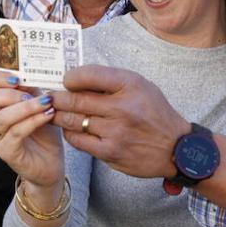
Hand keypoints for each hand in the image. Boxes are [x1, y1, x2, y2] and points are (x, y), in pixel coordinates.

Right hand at [0, 71, 63, 188]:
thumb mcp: (38, 105)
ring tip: (46, 102)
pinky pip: (16, 132)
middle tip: (29, 94)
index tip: (18, 79)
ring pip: (2, 117)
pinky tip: (48, 115)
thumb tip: (30, 75)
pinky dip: (34, 120)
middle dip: (8, 93)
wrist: (50, 163)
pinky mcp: (7, 152)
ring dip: (26, 107)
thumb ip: (31, 91)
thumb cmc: (43, 132)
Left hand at [47, 65, 190, 179]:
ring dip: (59, 115)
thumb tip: (77, 78)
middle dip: (57, 97)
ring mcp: (115, 132)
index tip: (66, 80)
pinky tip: (70, 128)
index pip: (90, 75)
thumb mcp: (141, 86)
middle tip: (49, 96)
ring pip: (73, 120)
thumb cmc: (155, 113)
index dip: (71, 76)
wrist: (176, 148)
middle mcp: (122, 107)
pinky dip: (70, 132)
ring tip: (54, 111)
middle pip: (75, 99)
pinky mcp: (110, 152)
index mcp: (130, 85)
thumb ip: (112, 81)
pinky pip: (78, 140)